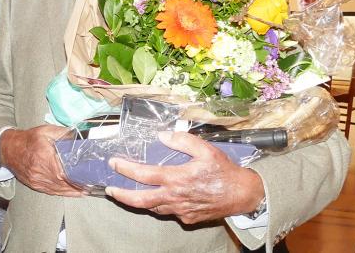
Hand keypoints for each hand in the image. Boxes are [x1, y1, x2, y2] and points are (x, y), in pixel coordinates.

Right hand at [0, 125, 82, 196]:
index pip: (63, 172)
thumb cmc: (28, 139)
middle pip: (62, 183)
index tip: (87, 179)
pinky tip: (71, 193)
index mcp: (45, 156)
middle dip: (77, 186)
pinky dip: (62, 193)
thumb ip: (62, 133)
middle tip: (90, 186)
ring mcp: (37, 180)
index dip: (75, 178)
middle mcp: (40, 171)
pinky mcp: (34, 184)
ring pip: (57, 189)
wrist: (9, 149)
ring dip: (71, 192)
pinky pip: (50, 191)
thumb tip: (78, 135)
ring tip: (84, 191)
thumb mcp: (45, 131)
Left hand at [105, 131, 264, 224]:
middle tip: (111, 189)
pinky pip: (169, 212)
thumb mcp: (206, 149)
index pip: (143, 174)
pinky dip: (161, 205)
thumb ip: (182, 140)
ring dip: (140, 201)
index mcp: (177, 178)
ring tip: (130, 193)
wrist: (243, 195)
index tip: (114, 163)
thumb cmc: (225, 172)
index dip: (126, 168)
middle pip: (141, 200)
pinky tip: (160, 197)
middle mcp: (176, 197)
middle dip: (122, 195)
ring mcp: (181, 210)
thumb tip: (163, 135)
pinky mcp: (188, 218)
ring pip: (154, 208)